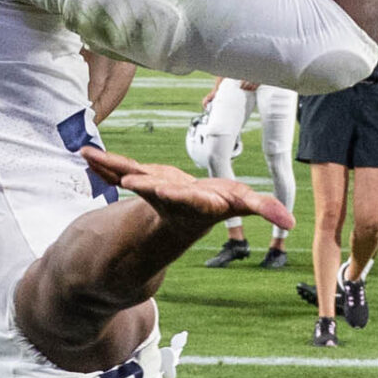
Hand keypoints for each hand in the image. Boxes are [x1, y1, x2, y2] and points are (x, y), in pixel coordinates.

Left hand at [78, 146, 294, 232]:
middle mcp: (172, 198)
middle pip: (161, 191)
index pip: (192, 201)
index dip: (182, 197)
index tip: (174, 193)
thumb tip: (291, 223)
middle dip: (148, 184)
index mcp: (197, 203)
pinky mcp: (140, 179)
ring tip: (93, 159)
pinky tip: (85, 154)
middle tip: (130, 181)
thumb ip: (264, 208)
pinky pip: (121, 169)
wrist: (185, 213)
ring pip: (133, 178)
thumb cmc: (216, 202)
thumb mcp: (241, 203)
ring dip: (114, 170)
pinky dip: (104, 164)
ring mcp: (153, 189)